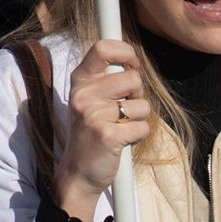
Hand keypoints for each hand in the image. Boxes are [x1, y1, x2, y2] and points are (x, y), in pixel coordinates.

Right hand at [53, 39, 150, 221]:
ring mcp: (94, 115)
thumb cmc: (90, 133)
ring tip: (121, 128)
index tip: (133, 63)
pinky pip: (142, 127)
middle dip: (138, 95)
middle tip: (125, 110)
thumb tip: (133, 62)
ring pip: (141, 105)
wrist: (78, 173)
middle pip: (133, 78)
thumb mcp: (89, 100)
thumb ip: (106, 80)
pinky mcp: (107, 135)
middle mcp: (84, 95)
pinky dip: (139, 136)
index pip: (102, 48)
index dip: (125, 51)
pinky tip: (122, 141)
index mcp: (80, 82)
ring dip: (138, 119)